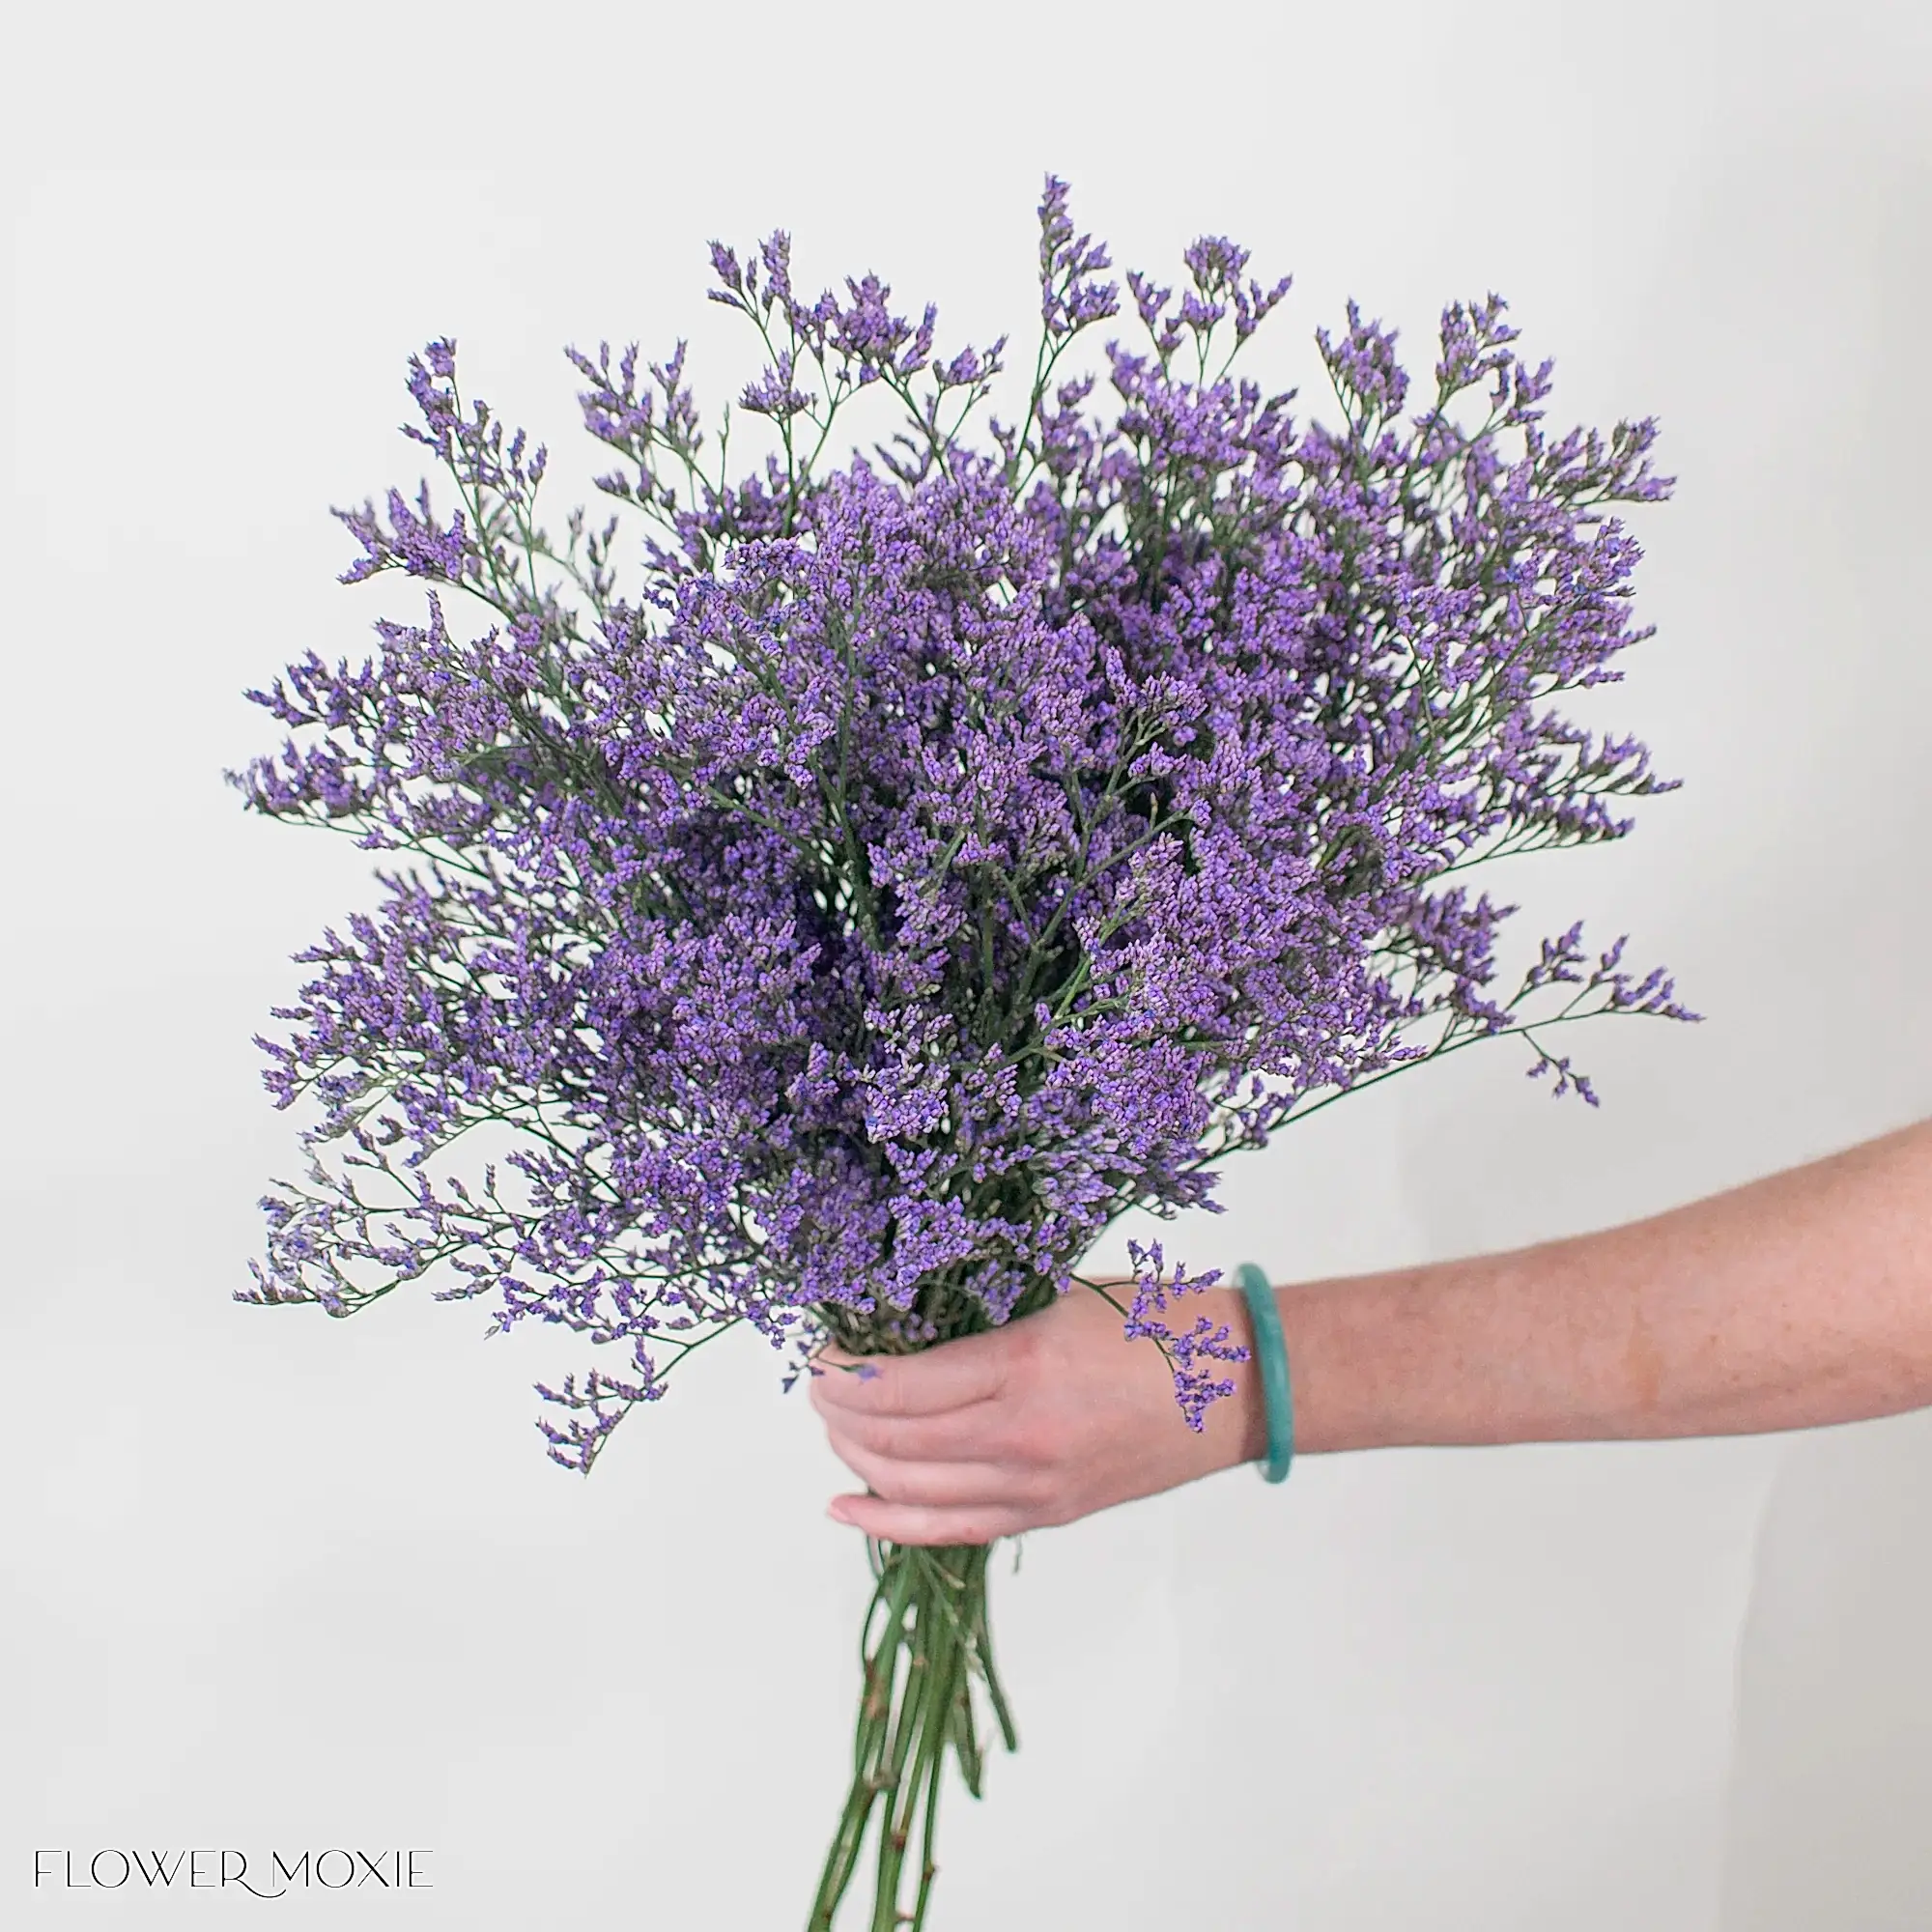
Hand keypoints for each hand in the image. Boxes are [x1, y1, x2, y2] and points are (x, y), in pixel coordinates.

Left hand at [807, 1281, 1265, 1544]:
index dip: (842, 1374)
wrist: (1240, 1384)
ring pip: (910, 1489)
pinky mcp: (1048, 1514)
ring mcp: (1033, 1487)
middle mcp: (1020, 1438)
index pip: (897, 1386)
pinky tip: (847, 1505)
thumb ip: (983, 1314)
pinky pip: (950, 1529)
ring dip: (855, 1459)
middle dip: (838, 1414)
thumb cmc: (1160, 1320)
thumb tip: (903, 1322)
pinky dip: (888, 1522)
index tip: (822, 1353)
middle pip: (891, 1441)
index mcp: (1022, 1367)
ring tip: (834, 1427)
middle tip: (821, 1384)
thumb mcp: (1060, 1294)